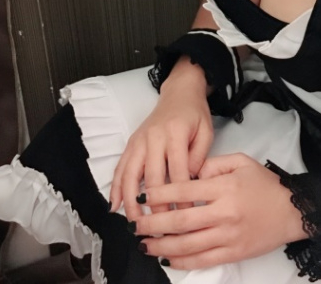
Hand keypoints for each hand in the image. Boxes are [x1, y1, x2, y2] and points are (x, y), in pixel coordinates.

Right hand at [109, 59, 212, 219]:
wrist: (179, 92)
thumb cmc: (194, 114)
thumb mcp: (206, 132)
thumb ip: (200, 158)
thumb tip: (190, 184)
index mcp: (175, 134)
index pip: (178, 172)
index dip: (181, 197)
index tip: (184, 216)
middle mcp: (154, 137)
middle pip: (152, 178)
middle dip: (155, 206)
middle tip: (160, 228)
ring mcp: (139, 140)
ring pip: (130, 175)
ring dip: (130, 202)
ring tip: (135, 223)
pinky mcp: (131, 143)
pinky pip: (120, 167)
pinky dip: (115, 187)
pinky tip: (114, 205)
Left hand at [132, 153, 307, 268]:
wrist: (293, 210)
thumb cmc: (265, 185)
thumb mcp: (241, 162)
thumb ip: (213, 164)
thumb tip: (191, 174)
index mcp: (224, 188)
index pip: (184, 191)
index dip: (160, 194)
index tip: (143, 196)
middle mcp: (224, 213)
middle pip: (180, 221)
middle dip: (153, 223)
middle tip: (135, 224)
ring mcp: (228, 236)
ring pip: (188, 245)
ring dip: (161, 246)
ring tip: (144, 243)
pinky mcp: (233, 253)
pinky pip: (202, 260)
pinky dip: (182, 261)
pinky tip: (167, 258)